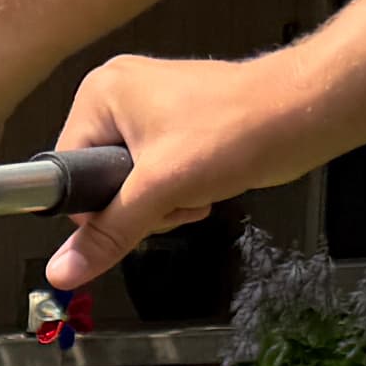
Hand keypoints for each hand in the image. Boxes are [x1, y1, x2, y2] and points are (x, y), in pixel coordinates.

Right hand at [42, 51, 331, 291]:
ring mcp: (149, 111)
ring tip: (193, 190)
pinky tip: (203, 187)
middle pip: (99, 182)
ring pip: (131, 187)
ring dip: (162, 204)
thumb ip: (107, 233)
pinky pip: (156, 179)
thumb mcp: (159, 190)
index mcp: (100, 94)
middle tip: (172, 196)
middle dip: (138, 205)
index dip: (98, 204)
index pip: (68, 171)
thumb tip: (62, 271)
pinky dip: (178, 193)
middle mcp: (120, 96)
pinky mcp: (176, 127)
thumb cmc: (236, 131)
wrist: (303, 114)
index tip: (134, 206)